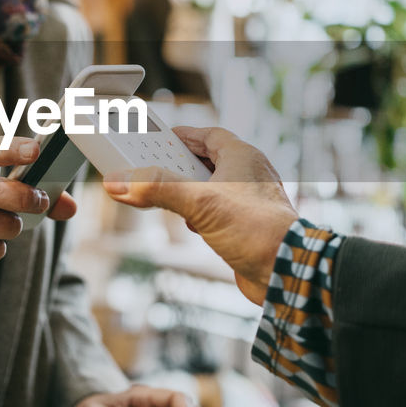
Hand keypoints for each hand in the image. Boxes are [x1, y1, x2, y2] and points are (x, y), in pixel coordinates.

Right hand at [102, 127, 297, 304]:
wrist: (285, 272)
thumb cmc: (256, 229)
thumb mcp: (199, 203)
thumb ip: (158, 189)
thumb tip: (120, 182)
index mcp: (243, 157)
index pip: (208, 135)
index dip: (183, 135)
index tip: (158, 137)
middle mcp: (248, 175)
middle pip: (206, 160)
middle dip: (179, 164)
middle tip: (152, 166)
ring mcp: (248, 201)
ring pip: (210, 187)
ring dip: (187, 190)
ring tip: (163, 194)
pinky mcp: (246, 226)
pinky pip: (216, 211)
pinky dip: (198, 213)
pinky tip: (187, 222)